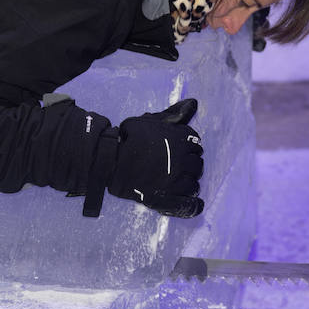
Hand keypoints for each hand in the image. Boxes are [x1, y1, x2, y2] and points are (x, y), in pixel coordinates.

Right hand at [108, 98, 204, 217]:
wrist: (112, 162)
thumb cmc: (130, 139)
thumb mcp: (150, 121)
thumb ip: (174, 114)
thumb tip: (194, 104)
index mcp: (180, 140)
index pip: (195, 145)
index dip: (188, 148)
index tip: (180, 151)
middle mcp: (182, 159)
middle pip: (197, 164)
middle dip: (189, 165)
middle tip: (177, 166)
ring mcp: (175, 180)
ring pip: (193, 183)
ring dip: (189, 182)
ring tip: (179, 182)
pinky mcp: (167, 197)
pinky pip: (187, 203)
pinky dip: (193, 205)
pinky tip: (196, 203)